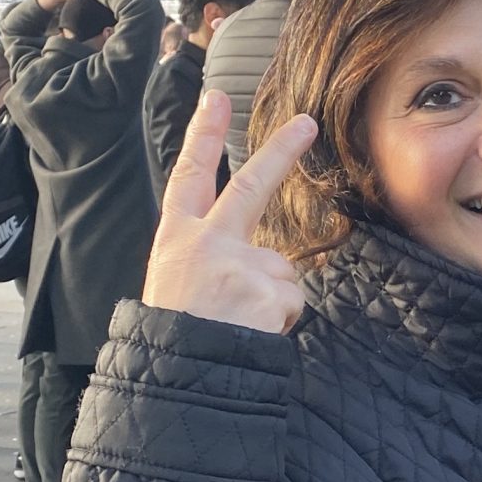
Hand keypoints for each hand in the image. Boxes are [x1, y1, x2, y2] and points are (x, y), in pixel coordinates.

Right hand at [142, 93, 315, 334]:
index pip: (188, 178)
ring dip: (270, 301)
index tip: (215, 99)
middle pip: (251, 186)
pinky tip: (250, 335)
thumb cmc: (175, 340)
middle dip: (281, 150)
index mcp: (176, 241)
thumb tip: (262, 261)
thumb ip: (212, 262)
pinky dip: (278, 321)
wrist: (177, 382)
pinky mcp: (267, 291)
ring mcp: (240, 264)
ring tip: (237, 326)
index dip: (201, 136)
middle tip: (306, 122)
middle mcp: (208, 243)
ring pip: (280, 272)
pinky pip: (290, 302)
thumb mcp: (175, 289)